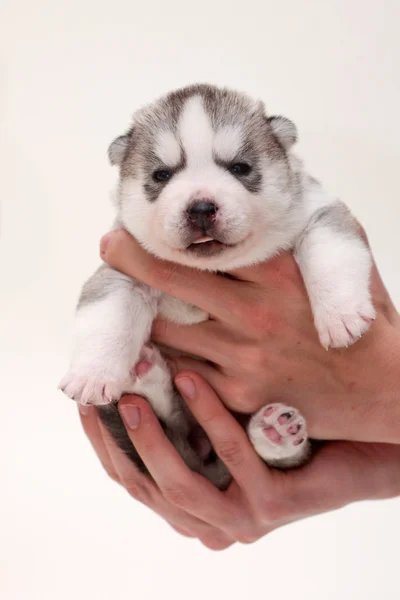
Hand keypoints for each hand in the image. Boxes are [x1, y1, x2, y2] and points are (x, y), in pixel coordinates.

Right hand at [79, 372, 399, 549]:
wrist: (357, 445)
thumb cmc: (283, 428)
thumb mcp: (223, 421)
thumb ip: (184, 413)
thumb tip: (138, 367)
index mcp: (195, 503)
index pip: (133, 480)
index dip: (104, 443)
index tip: (87, 403)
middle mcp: (212, 522)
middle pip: (146, 489)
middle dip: (118, 441)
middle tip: (105, 394)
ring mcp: (242, 518)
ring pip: (180, 484)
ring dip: (152, 437)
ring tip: (136, 393)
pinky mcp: (273, 504)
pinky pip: (230, 455)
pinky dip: (206, 415)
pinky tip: (192, 377)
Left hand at [100, 229, 399, 443]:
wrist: (384, 389)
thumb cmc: (365, 322)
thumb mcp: (347, 261)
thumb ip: (313, 227)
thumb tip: (291, 186)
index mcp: (280, 272)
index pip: (209, 244)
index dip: (170, 233)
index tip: (142, 222)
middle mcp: (257, 312)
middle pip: (174, 279)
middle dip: (133, 259)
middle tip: (109, 245)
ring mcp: (246, 357)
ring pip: (170, 330)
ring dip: (151, 316)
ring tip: (137, 304)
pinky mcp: (241, 394)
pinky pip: (186, 371)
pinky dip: (171, 358)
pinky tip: (160, 349)